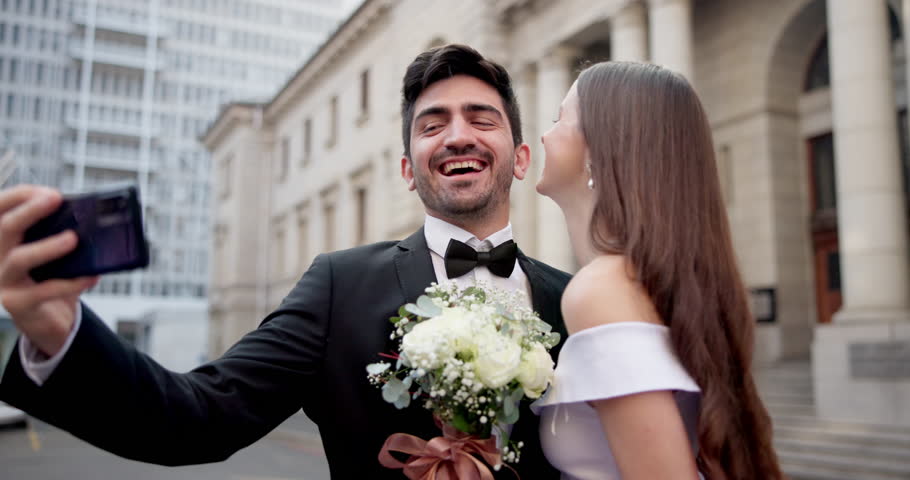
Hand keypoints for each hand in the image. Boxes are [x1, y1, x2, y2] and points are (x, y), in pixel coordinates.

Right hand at [0, 185, 97, 356]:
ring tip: (72, 238)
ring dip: (48, 246)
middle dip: (30, 210)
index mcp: (3, 239)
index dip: (20, 196)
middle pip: (5, 227)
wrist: (47, 318)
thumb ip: (61, 233)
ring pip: (20, 258)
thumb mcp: (54, 252)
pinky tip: (91, 277)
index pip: (0, 209)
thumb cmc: (50, 277)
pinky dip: (70, 282)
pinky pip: (44, 291)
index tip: (49, 191)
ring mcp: (3, 280)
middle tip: (54, 198)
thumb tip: (90, 215)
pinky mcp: (17, 303)